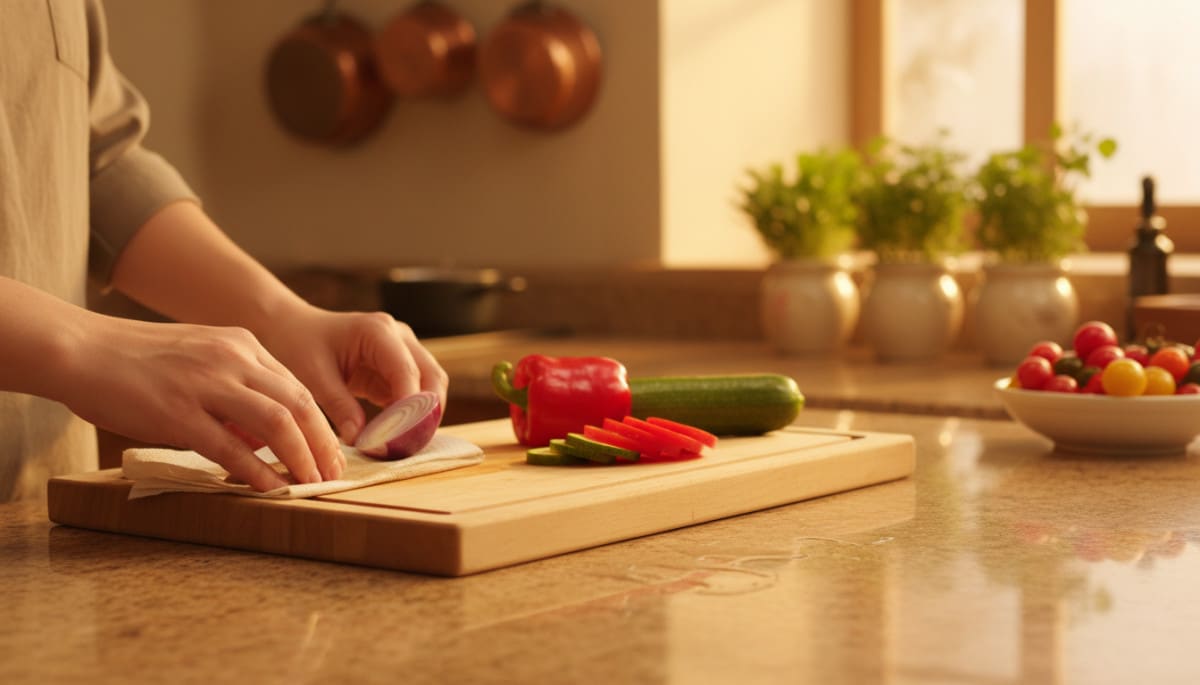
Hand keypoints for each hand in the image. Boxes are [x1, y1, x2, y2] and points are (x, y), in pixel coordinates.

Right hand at [60, 316, 344, 491]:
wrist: (79, 349)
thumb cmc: (135, 360)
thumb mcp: (199, 357)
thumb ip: (234, 386)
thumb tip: (260, 434)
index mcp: (240, 344)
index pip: (297, 385)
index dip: (320, 422)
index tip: (331, 449)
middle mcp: (231, 358)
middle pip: (298, 403)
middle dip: (323, 442)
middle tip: (335, 473)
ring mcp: (206, 384)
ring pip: (276, 422)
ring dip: (301, 457)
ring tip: (312, 483)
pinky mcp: (177, 412)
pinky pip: (230, 446)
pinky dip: (257, 470)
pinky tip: (270, 488)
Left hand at [257, 305, 448, 443]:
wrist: (291, 328)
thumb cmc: (298, 345)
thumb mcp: (313, 376)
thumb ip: (339, 406)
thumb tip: (362, 439)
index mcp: (378, 331)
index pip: (407, 373)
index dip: (407, 409)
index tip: (395, 440)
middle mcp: (399, 337)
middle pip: (432, 377)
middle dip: (426, 414)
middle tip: (408, 446)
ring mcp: (403, 350)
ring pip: (431, 386)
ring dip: (422, 416)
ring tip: (403, 445)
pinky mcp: (398, 367)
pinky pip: (415, 393)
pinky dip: (411, 415)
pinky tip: (395, 437)